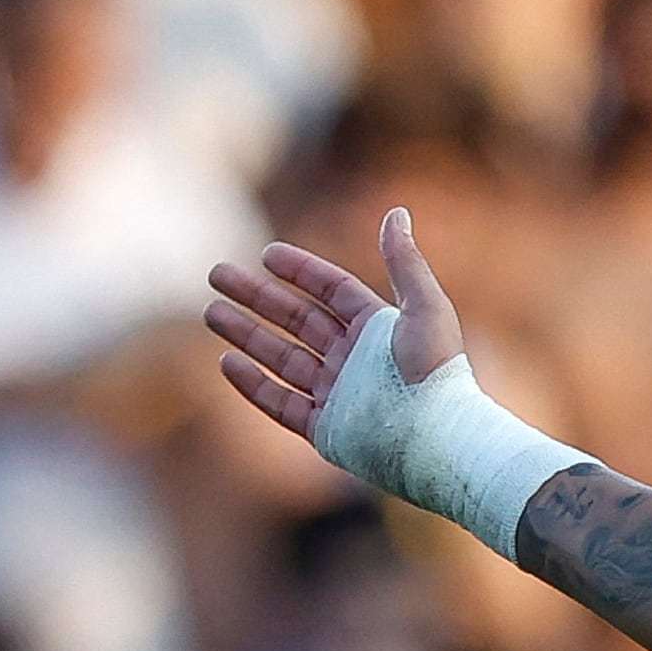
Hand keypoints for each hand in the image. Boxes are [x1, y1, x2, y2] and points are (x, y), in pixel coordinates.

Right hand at [203, 206, 465, 442]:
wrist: (439, 439)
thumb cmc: (437, 372)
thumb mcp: (425, 308)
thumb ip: (405, 262)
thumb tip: (397, 212)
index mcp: (380, 330)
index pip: (333, 292)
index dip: (302, 271)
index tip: (267, 254)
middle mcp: (357, 360)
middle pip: (298, 321)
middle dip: (257, 298)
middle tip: (217, 275)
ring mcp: (340, 395)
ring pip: (283, 359)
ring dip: (247, 334)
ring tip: (212, 312)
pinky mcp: (327, 429)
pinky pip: (282, 402)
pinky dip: (254, 383)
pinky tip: (228, 360)